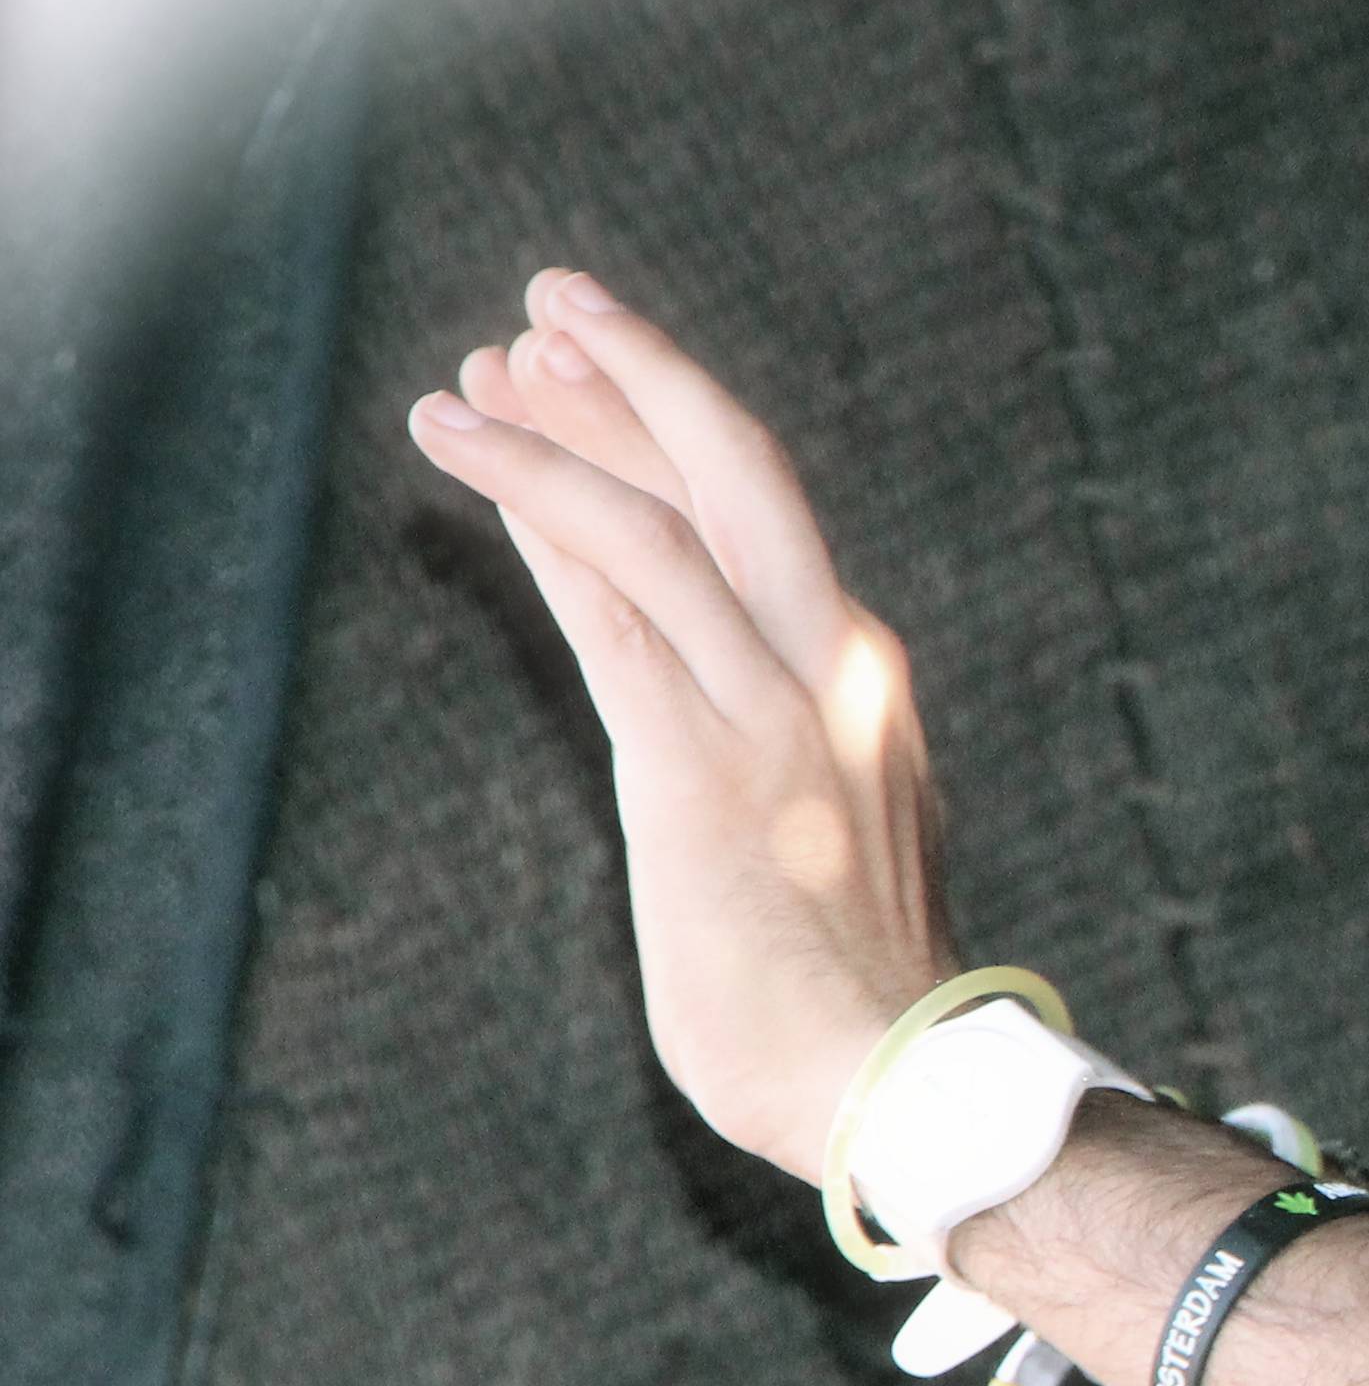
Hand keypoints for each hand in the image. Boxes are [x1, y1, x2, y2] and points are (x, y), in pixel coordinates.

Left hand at [408, 272, 956, 1185]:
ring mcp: (774, 705)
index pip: (755, 534)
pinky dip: (531, 493)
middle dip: (643, 376)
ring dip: (559, 424)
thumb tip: (687, 734)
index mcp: (868, 695)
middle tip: (555, 303)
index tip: (591, 383)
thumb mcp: (813, 857)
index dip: (667, 443)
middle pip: (740, 476)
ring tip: (474, 368)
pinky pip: (611, 584)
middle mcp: (834, 670)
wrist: (893, 1083)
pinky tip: (458, 441)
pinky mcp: (699, 752)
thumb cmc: (848, 1012)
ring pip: (665, 508)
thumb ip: (762, 773)